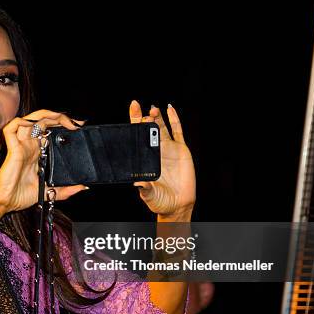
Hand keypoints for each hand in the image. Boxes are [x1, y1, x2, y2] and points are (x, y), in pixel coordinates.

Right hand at [0, 110, 87, 212]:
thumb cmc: (19, 195)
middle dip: (60, 117)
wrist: (4, 203)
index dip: (62, 125)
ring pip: (30, 119)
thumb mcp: (49, 192)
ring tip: (62, 119)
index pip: (49, 130)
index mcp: (36, 152)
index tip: (79, 127)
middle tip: (76, 123)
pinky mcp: (12, 149)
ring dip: (46, 114)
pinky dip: (23, 122)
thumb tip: (83, 187)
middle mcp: (29, 146)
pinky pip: (12, 128)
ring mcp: (20, 146)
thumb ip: (65, 190)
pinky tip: (36, 125)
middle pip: (43, 121)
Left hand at [129, 101, 195, 218]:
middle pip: (148, 129)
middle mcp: (155, 151)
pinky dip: (174, 119)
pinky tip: (170, 109)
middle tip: (144, 113)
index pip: (136, 136)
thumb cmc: (159, 200)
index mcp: (144, 158)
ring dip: (157, 117)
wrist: (177, 204)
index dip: (134, 122)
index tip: (132, 109)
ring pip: (161, 127)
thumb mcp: (149, 196)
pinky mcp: (181, 149)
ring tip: (153, 109)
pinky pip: (178, 131)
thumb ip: (145, 189)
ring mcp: (168, 148)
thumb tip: (138, 184)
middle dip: (145, 119)